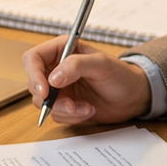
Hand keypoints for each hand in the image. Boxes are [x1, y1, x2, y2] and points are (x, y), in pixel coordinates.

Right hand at [22, 38, 150, 124]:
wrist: (133, 97)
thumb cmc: (121, 75)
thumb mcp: (101, 64)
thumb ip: (76, 66)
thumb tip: (53, 78)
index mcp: (61, 50)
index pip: (33, 58)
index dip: (34, 74)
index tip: (45, 91)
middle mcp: (56, 68)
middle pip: (34, 83)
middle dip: (51, 99)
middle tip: (71, 105)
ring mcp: (59, 88)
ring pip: (43, 103)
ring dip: (65, 109)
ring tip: (86, 108)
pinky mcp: (65, 104)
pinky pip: (56, 114)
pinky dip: (72, 116)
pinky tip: (88, 110)